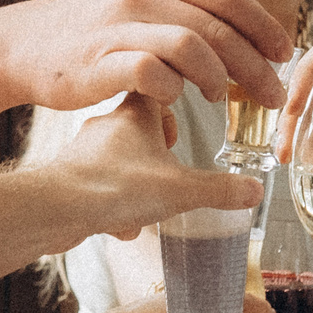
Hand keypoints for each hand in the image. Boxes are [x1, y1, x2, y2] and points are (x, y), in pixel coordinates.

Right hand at [0, 0, 293, 124]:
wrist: (23, 44)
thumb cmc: (90, 31)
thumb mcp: (139, 4)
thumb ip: (184, 13)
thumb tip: (242, 39)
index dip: (263, 26)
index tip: (284, 53)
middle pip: (218, 26)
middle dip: (253, 64)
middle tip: (271, 93)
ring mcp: (119, 25)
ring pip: (191, 45)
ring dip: (218, 76)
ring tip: (223, 97)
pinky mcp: (98, 59)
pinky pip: (151, 72)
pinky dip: (173, 89)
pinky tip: (176, 101)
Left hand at [52, 95, 260, 240]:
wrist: (57, 209)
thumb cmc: (115, 187)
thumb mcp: (181, 190)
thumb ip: (220, 190)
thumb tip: (255, 190)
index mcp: (134, 112)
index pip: (156, 86)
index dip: (174, 97)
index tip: (187, 108)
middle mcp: (107, 126)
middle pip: (141, 128)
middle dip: (160, 153)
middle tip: (174, 170)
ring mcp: (85, 153)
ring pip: (122, 162)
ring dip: (138, 184)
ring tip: (148, 206)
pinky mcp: (71, 179)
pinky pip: (102, 187)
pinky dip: (115, 206)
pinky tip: (121, 226)